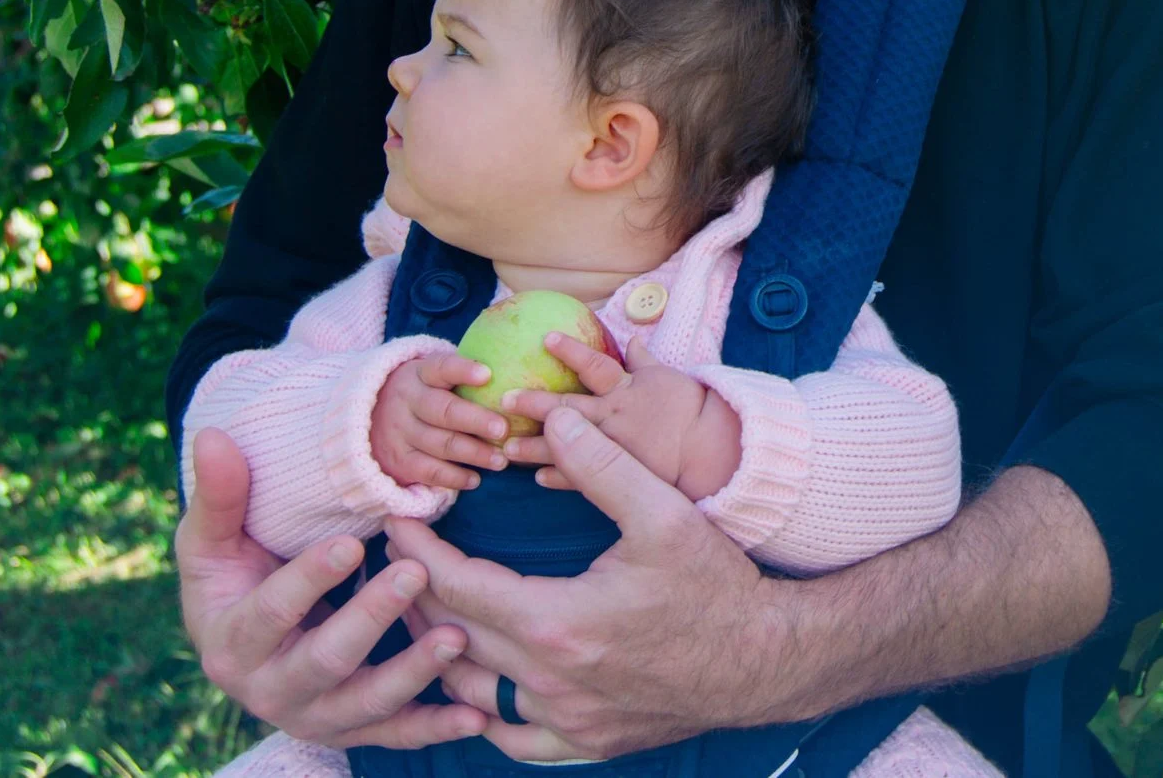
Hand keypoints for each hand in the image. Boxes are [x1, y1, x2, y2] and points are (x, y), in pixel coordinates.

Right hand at [176, 428, 487, 748]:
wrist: (245, 642)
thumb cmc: (232, 578)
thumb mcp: (214, 540)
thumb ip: (219, 494)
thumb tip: (214, 435)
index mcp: (231, 644)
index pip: (269, 613)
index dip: (307, 580)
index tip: (351, 543)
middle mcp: (270, 691)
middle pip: (324, 661)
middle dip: (369, 619)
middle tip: (415, 572)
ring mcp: (315, 716)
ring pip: (366, 705)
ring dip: (413, 673)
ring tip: (455, 636)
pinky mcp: (353, 731)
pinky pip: (396, 735)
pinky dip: (434, 727)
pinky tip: (474, 717)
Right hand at [372, 354, 513, 490]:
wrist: (366, 419)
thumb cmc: (421, 394)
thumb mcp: (430, 376)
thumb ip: (461, 375)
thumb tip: (513, 376)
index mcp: (419, 374)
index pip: (441, 367)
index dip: (463, 370)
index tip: (487, 374)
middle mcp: (407, 401)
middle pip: (444, 411)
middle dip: (476, 421)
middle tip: (503, 430)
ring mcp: (400, 432)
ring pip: (440, 443)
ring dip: (473, 453)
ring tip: (501, 460)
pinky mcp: (399, 460)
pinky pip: (428, 471)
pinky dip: (454, 477)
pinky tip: (475, 479)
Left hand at [384, 406, 793, 761]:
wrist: (764, 661)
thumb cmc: (716, 587)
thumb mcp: (664, 514)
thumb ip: (601, 465)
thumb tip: (555, 419)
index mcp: (557, 624)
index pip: (457, 587)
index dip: (417, 553)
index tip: (397, 525)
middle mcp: (550, 682)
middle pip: (451, 639)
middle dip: (416, 595)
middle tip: (400, 559)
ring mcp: (565, 720)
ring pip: (470, 692)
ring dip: (440, 650)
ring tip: (428, 610)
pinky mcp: (585, 743)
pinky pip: (511, 738)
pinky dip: (482, 711)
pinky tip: (479, 682)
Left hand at [500, 333, 743, 500]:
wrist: (712, 452)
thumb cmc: (691, 409)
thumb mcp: (668, 377)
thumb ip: (644, 360)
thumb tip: (632, 338)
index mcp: (626, 389)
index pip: (595, 364)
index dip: (571, 350)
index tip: (546, 337)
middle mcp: (614, 417)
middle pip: (568, 407)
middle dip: (535, 402)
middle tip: (505, 398)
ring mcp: (613, 448)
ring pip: (566, 446)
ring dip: (534, 446)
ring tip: (505, 446)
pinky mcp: (619, 475)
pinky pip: (583, 480)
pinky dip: (560, 479)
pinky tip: (537, 479)